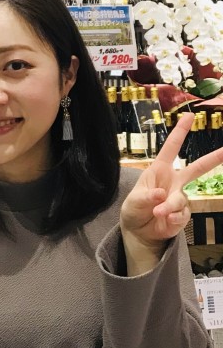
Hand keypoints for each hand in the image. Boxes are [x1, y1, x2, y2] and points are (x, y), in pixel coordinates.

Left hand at [120, 112, 222, 272]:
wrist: (138, 231)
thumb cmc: (134, 209)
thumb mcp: (133, 201)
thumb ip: (145, 197)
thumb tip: (161, 194)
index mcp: (160, 170)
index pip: (171, 148)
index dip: (179, 132)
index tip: (189, 116)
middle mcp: (174, 182)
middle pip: (197, 168)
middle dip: (213, 158)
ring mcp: (180, 198)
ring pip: (181, 199)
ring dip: (169, 206)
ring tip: (158, 212)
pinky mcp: (183, 214)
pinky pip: (182, 215)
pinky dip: (172, 218)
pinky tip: (164, 220)